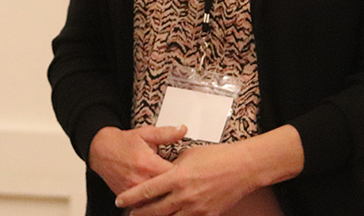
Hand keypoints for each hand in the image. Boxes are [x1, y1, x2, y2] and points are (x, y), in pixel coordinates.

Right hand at [88, 125, 186, 196]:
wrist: (101, 150)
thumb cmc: (123, 143)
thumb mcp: (146, 133)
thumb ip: (166, 133)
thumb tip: (183, 129)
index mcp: (148, 164)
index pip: (174, 177)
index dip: (185, 177)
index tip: (191, 175)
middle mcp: (140, 180)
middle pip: (167, 193)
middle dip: (177, 191)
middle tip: (187, 189)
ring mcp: (133, 191)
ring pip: (156, 202)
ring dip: (166, 200)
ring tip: (177, 198)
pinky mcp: (127, 197)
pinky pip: (144, 205)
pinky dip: (153, 204)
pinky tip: (162, 203)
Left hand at [114, 142, 256, 215]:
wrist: (244, 167)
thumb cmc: (218, 157)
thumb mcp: (188, 154)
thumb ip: (171, 165)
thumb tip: (161, 171)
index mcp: (177, 177)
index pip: (147, 190)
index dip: (131, 198)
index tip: (120, 200)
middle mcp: (185, 195)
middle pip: (154, 210)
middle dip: (139, 214)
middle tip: (129, 214)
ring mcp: (197, 208)